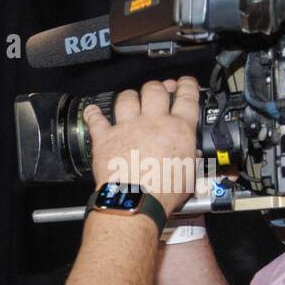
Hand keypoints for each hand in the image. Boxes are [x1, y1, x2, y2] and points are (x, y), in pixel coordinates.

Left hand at [84, 76, 200, 214]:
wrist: (134, 201)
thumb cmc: (163, 193)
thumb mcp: (189, 174)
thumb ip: (190, 158)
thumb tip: (191, 156)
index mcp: (179, 129)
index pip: (186, 97)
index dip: (186, 85)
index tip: (184, 83)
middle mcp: (153, 122)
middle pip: (154, 90)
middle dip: (156, 88)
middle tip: (156, 92)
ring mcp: (127, 128)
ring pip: (127, 98)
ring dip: (129, 96)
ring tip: (130, 99)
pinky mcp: (105, 138)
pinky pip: (96, 119)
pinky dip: (93, 113)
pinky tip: (92, 110)